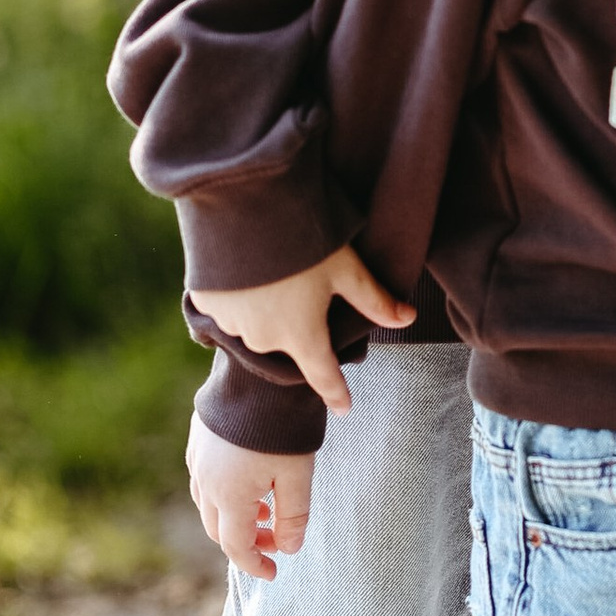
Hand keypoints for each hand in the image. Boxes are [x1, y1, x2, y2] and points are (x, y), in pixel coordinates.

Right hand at [186, 419, 318, 578]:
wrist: (259, 374)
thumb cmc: (282, 427)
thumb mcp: (297, 475)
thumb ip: (293, 516)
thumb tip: (289, 548)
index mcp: (229, 496)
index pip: (236, 546)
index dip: (255, 564)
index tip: (274, 572)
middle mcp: (206, 481)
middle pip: (219, 529)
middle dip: (246, 542)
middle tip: (274, 541)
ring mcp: (198, 459)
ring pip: (208, 505)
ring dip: (235, 518)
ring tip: (265, 512)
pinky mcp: (198, 439)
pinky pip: (204, 479)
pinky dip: (223, 494)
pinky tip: (248, 483)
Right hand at [193, 245, 413, 409]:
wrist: (243, 207)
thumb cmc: (303, 241)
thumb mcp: (346, 268)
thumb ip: (374, 298)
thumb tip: (408, 318)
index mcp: (301, 336)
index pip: (323, 375)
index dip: (336, 392)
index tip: (344, 408)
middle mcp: (263, 339)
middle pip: (288, 342)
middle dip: (297, 324)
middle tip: (303, 287)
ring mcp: (231, 324)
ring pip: (257, 326)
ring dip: (266, 309)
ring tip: (275, 271)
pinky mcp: (206, 305)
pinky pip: (229, 308)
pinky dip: (240, 296)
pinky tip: (247, 269)